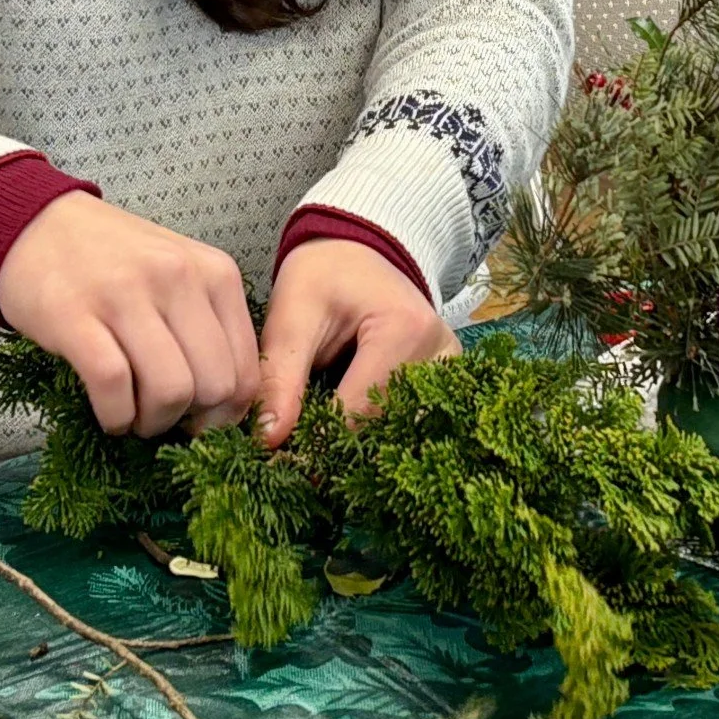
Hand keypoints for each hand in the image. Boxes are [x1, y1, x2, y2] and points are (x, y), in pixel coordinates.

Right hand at [0, 191, 259, 437]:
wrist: (36, 224)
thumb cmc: (114, 259)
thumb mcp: (180, 275)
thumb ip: (211, 327)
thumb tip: (229, 407)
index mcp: (214, 272)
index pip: (247, 371)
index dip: (226, 415)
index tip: (198, 420)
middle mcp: (177, 277)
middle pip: (214, 387)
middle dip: (190, 421)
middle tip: (162, 417)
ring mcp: (125, 293)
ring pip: (170, 391)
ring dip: (152, 423)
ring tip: (133, 415)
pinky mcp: (74, 315)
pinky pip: (114, 387)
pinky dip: (115, 417)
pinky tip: (108, 413)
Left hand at [257, 239, 458, 448]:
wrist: (357, 254)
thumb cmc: (323, 274)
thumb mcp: (292, 314)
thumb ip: (280, 377)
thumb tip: (268, 442)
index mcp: (406, 329)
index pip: (360, 411)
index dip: (318, 443)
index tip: (281, 463)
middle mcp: (441, 353)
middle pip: (385, 426)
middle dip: (338, 447)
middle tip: (296, 461)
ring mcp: (450, 369)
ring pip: (401, 431)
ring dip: (360, 444)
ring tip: (319, 448)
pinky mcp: (447, 379)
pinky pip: (412, 421)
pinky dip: (378, 430)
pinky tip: (347, 435)